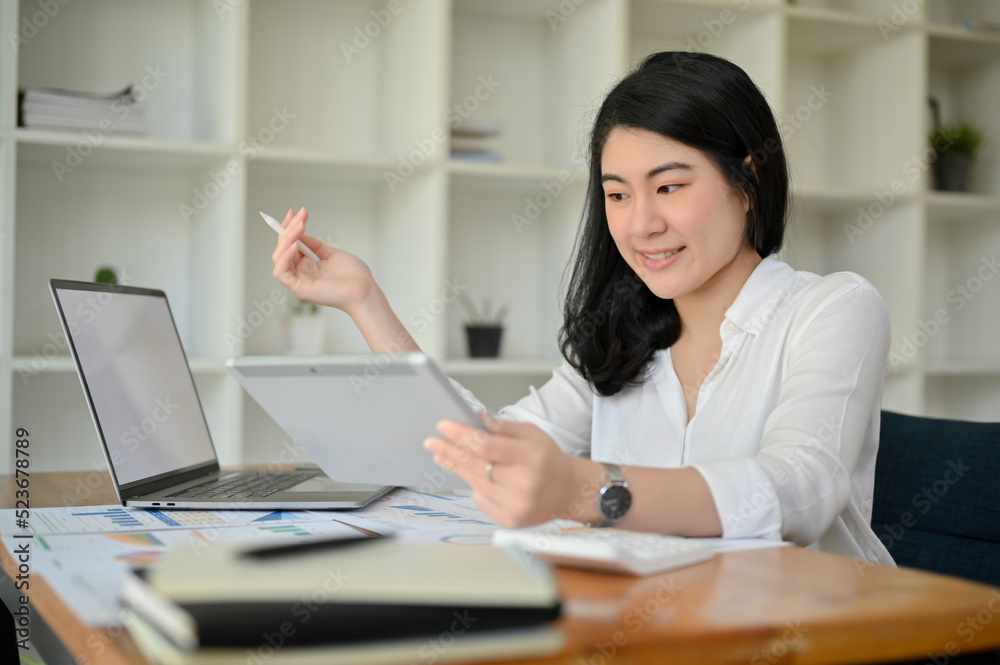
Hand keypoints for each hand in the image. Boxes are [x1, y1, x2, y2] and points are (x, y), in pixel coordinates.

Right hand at [270, 207, 376, 315]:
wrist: (364, 290)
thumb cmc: (354, 276)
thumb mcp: (332, 254)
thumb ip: (315, 245)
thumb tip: (300, 232)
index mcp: (308, 265)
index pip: (290, 244)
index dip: (289, 228)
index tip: (295, 212)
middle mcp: (301, 272)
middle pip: (283, 248)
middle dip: (289, 229)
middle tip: (299, 218)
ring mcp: (299, 280)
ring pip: (279, 257)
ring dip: (287, 239)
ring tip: (299, 227)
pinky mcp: (299, 288)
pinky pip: (281, 273)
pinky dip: (284, 258)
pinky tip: (295, 246)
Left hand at [424, 416, 600, 527]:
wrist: (568, 491)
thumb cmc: (548, 459)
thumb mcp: (531, 434)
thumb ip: (501, 428)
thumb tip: (473, 419)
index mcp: (530, 457)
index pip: (486, 445)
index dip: (461, 435)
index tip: (443, 426)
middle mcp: (522, 483)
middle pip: (475, 465)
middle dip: (450, 451)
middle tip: (431, 441)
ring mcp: (514, 505)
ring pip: (474, 483)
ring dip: (455, 467)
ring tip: (441, 454)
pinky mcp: (509, 520)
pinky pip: (480, 499)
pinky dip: (475, 486)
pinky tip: (474, 476)